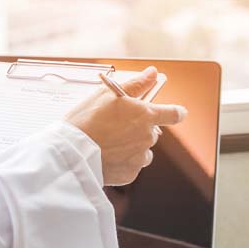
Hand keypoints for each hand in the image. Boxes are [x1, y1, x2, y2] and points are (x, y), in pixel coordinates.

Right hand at [66, 67, 186, 185]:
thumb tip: (152, 73)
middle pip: (152, 132)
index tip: (176, 113)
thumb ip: (136, 84)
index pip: (173, 114)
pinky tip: (106, 155)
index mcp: (146, 115)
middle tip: (115, 127)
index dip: (175, 112)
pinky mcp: (130, 174)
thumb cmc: (87, 120)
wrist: (72, 152)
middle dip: (138, 129)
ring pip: (142, 150)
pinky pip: (131, 166)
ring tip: (109, 143)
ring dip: (132, 147)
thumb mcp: (109, 94)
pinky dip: (122, 162)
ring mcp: (140, 157)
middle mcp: (147, 137)